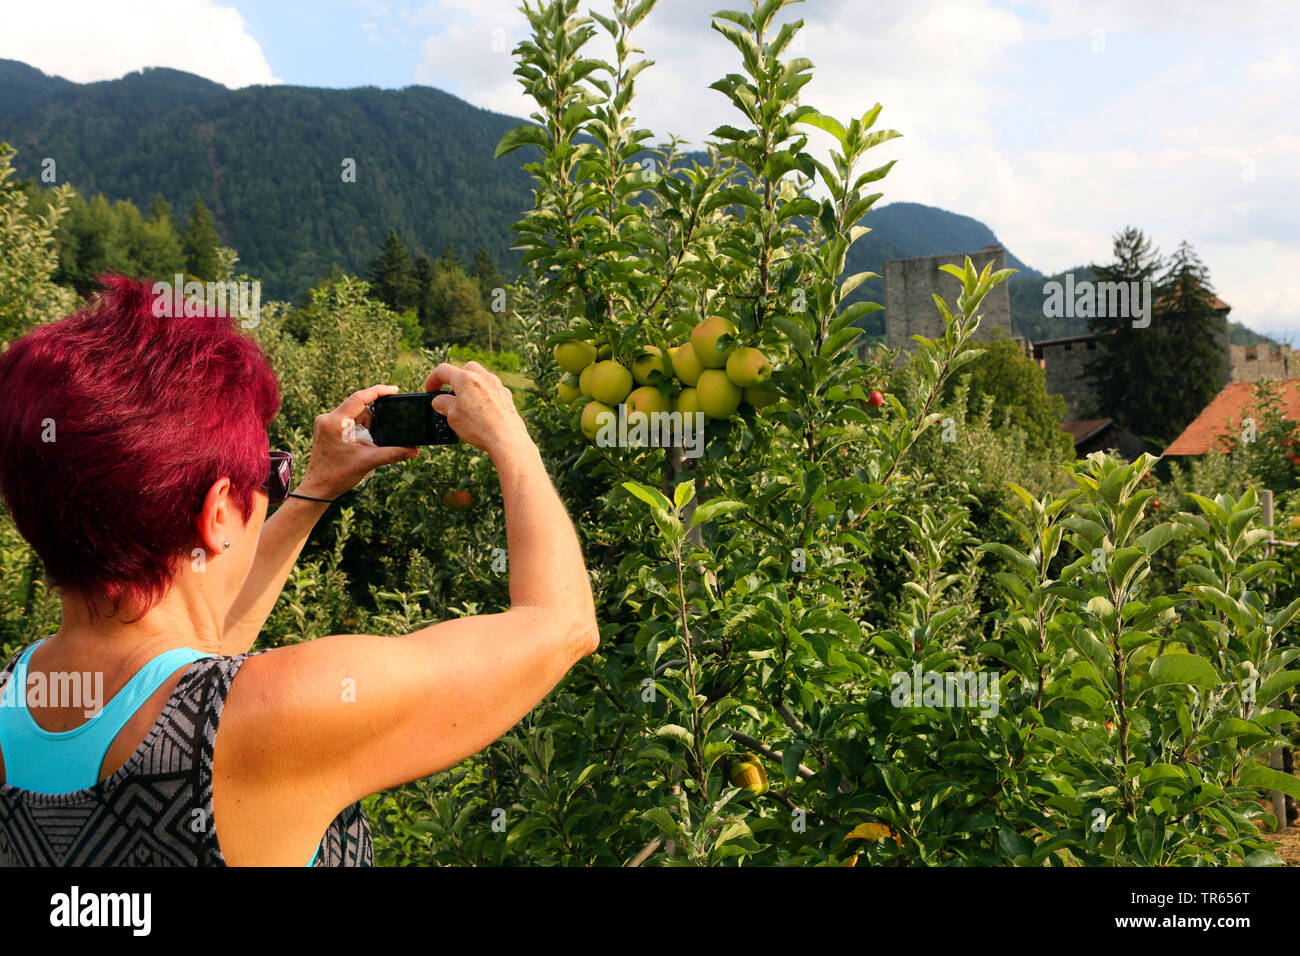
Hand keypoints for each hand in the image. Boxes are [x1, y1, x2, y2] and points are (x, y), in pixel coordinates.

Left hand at [298, 384, 419, 498]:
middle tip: (372, 442)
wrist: (318, 489)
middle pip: (360, 409)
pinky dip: (359, 430)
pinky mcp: (327, 429)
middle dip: (372, 422)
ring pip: (355, 415)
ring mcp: (326, 423)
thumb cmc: (337, 476)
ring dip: (366, 428)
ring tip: (362, 447)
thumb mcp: (368, 461)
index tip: (395, 389)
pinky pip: (349, 421)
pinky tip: (358, 445)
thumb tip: (414, 450)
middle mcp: (327, 418)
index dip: (379, 391)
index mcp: (335, 422)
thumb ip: (393, 453)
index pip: (359, 398)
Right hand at [423, 362, 531, 459]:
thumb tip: (440, 401)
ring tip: (466, 404)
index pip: (443, 371)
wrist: (506, 439)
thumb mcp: (452, 416)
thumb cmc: (479, 427)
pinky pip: (492, 389)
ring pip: (481, 377)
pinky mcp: (507, 396)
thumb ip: (443, 404)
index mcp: (466, 379)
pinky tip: (482, 410)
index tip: (430, 389)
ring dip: (471, 386)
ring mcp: (497, 385)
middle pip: (465, 369)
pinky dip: (484, 395)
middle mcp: (483, 377)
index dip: (432, 379)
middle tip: (451, 394)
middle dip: (455, 378)